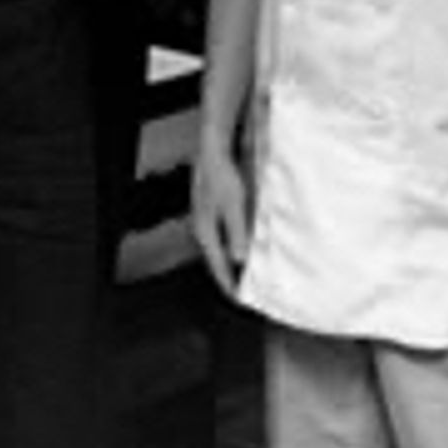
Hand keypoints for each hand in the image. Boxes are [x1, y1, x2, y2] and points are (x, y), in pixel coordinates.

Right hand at [189, 137, 250, 299]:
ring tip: (244, 269)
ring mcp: (205, 217)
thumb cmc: (222, 175)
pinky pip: (221, 233)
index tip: (239, 298)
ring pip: (219, 246)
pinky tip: (242, 240)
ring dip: (230, 258)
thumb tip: (240, 259)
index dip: (228, 284)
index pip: (217, 266)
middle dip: (229, 274)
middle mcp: (202, 227)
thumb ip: (238, 234)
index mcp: (205, 231)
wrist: (213, 150)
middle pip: (216, 258)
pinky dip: (231, 242)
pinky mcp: (211, 207)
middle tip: (243, 288)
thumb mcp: (235, 206)